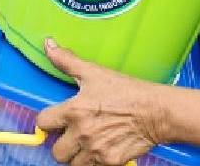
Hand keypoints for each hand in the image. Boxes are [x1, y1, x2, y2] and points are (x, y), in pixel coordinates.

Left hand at [34, 40, 166, 165]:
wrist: (156, 111)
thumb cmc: (126, 91)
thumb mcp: (94, 72)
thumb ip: (67, 61)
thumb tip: (49, 46)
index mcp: (74, 111)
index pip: (43, 123)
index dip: (47, 121)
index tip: (55, 121)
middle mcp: (82, 134)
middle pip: (56, 152)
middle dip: (62, 144)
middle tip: (71, 136)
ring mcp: (96, 151)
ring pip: (74, 164)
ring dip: (77, 156)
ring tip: (86, 144)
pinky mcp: (111, 162)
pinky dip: (96, 162)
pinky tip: (101, 149)